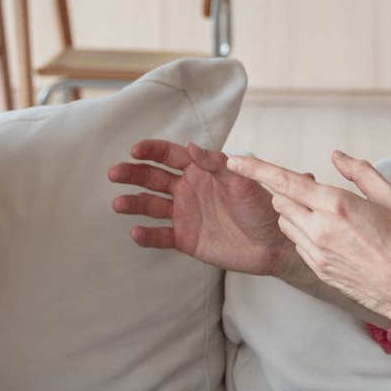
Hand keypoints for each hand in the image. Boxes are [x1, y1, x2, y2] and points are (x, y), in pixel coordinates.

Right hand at [108, 139, 302, 275]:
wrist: (275, 244)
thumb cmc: (263, 207)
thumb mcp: (243, 181)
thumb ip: (216, 164)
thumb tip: (190, 146)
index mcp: (200, 170)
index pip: (170, 155)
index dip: (151, 151)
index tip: (135, 150)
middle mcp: (188, 190)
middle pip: (152, 178)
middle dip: (132, 174)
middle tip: (115, 173)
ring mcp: (184, 214)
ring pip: (151, 206)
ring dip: (133, 203)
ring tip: (119, 203)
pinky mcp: (185, 239)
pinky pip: (161, 236)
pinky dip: (147, 235)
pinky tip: (136, 232)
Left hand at [226, 149, 390, 321]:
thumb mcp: (390, 195)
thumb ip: (359, 171)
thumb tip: (336, 156)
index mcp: (336, 205)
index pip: (284, 181)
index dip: (255, 169)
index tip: (235, 160)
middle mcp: (319, 228)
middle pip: (280, 201)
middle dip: (287, 191)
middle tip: (312, 192)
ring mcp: (315, 252)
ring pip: (285, 223)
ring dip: (294, 212)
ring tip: (325, 215)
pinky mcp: (317, 269)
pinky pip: (297, 243)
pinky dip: (303, 233)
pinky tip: (329, 236)